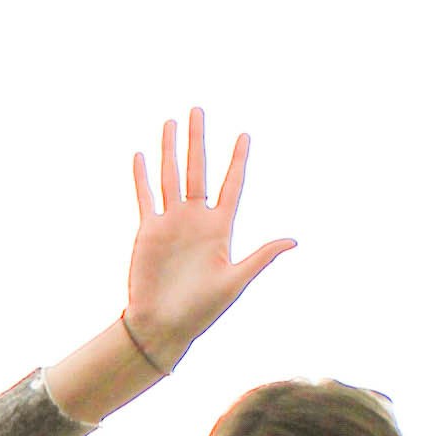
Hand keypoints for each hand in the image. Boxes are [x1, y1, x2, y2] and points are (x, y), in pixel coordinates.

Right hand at [120, 110, 293, 367]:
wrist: (164, 325)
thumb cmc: (202, 310)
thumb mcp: (236, 282)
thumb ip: (260, 257)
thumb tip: (293, 240)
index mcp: (221, 228)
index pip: (232, 185)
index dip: (238, 160)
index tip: (244, 135)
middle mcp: (196, 219)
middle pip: (198, 170)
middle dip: (198, 140)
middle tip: (198, 109)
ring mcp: (171, 223)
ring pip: (170, 176)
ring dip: (169, 149)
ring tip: (171, 122)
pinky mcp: (148, 231)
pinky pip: (145, 197)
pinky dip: (142, 176)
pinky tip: (142, 154)